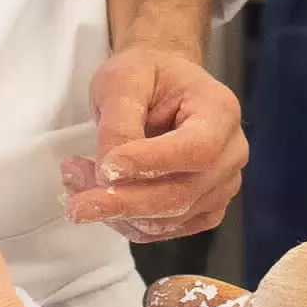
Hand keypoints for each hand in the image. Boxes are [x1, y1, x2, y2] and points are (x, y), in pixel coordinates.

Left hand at [66, 46, 247, 242]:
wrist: (162, 87)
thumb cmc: (146, 75)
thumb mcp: (123, 81)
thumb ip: (119, 123)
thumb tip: (110, 172)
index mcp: (221, 111)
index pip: (197, 148)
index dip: (153, 163)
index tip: (106, 166)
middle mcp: (231, 153)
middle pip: (182, 194)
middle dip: (124, 202)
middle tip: (76, 202)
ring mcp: (220, 186)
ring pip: (168, 219)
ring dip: (116, 211)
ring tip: (76, 183)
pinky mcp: (202, 210)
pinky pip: (162, 230)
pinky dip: (126, 222)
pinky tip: (100, 196)